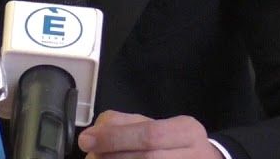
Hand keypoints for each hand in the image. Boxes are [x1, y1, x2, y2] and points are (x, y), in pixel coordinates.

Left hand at [76, 110, 221, 158]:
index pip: (149, 133)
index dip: (115, 138)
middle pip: (148, 157)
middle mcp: (194, 154)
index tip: (86, 140)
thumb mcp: (156, 126)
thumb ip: (125, 124)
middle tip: (91, 157)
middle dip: (113, 157)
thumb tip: (94, 134)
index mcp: (187, 131)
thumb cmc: (172, 144)